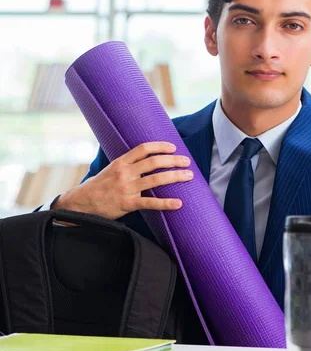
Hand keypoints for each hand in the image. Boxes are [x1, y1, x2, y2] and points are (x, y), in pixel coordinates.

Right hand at [54, 142, 192, 219]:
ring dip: (175, 176)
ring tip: (189, 176)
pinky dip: (166, 203)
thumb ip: (128, 164)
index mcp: (121, 162)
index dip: (160, 146)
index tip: (173, 147)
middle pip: (153, 162)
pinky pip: (150, 202)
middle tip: (187, 161)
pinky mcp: (127, 203)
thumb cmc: (99, 186)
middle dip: (173, 160)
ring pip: (155, 179)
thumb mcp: (111, 169)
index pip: (143, 149)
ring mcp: (126, 188)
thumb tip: (147, 158)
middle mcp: (125, 172)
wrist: (80, 204)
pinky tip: (178, 203)